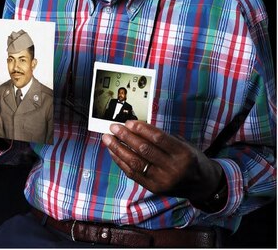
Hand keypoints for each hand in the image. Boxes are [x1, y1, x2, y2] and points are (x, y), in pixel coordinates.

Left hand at [102, 120, 223, 203]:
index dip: (141, 129)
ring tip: (108, 139)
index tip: (129, 122)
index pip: (158, 139)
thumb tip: (136, 127)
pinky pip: (133, 174)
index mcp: (183, 154)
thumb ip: (163, 138)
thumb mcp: (184, 144)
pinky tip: (114, 152)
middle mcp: (173, 169)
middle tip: (114, 127)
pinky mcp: (154, 189)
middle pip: (144, 150)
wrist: (201, 184)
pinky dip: (121, 162)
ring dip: (119, 149)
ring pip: (135, 163)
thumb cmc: (191, 159)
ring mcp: (162, 181)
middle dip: (126, 137)